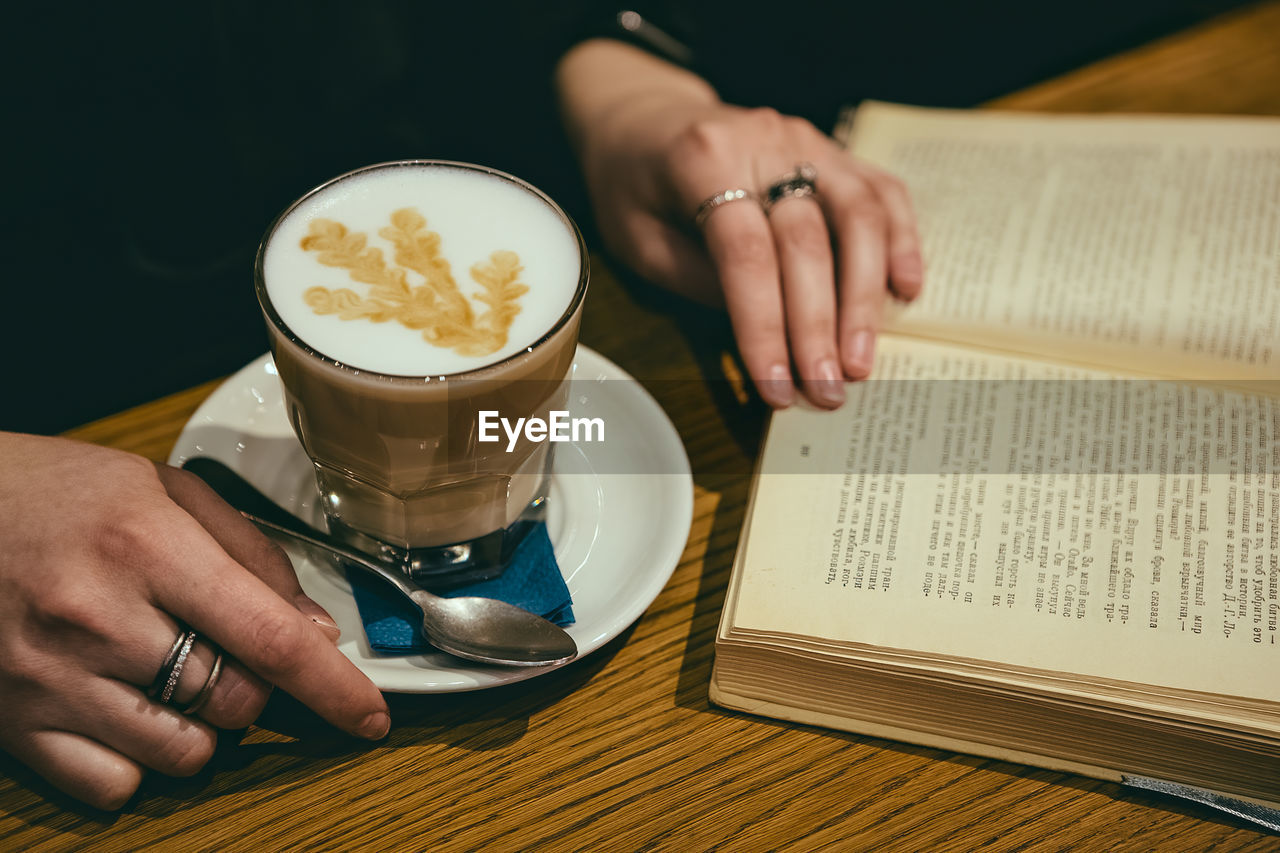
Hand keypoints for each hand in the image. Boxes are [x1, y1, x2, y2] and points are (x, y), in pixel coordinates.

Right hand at [0, 433, 388, 809]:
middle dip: (255, 686)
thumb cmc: (56, 492)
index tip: (370, 714)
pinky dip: (138, 761)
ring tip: (169, 673)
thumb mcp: (163, 490)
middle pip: (236, 702)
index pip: (268, 636)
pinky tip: (125, 709)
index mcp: (147, 546)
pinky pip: (114, 786)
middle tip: (224, 649)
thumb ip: (251, 553)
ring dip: (202, 725)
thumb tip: (315, 628)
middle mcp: (99, 617)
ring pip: (184, 754)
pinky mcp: (16, 725)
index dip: (333, 686)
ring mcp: (52, 679)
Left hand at [557, 40, 922, 408]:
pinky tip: (906, 290)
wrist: (647, 116)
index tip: (777, 388)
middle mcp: (765, 141)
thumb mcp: (638, 238)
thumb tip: (768, 334)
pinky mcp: (835, 150)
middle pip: (808, 240)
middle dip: (820, 328)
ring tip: (862, 361)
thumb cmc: (634, 184)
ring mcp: (807, 140)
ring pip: (859, 215)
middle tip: (828, 392)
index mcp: (704, 159)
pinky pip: (883, 191)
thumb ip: (698, 279)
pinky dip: (901, 241)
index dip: (765, 327)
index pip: (746, 254)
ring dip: (865, 297)